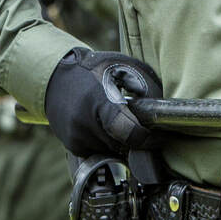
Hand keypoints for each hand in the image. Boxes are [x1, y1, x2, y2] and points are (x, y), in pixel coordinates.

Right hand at [44, 48, 162, 157]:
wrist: (56, 77)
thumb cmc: (95, 69)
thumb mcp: (122, 66)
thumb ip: (146, 85)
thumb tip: (164, 110)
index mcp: (98, 101)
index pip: (126, 131)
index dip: (146, 138)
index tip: (159, 137)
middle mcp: (84, 123)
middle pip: (123, 144)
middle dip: (136, 139)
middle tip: (140, 124)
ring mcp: (77, 137)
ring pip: (113, 151)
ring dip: (121, 142)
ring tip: (117, 120)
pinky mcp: (73, 146)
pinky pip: (100, 152)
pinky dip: (107, 143)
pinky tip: (104, 126)